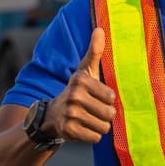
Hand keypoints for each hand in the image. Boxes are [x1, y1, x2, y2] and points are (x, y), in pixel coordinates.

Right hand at [42, 28, 115, 142]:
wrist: (53, 114)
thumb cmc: (77, 90)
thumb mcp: (85, 71)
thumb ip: (95, 51)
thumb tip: (99, 28)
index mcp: (80, 80)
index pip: (111, 96)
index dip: (108, 99)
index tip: (97, 97)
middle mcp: (73, 96)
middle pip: (109, 113)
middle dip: (105, 115)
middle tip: (93, 110)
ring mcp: (70, 114)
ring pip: (103, 127)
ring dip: (99, 126)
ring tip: (88, 119)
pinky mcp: (68, 131)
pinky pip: (95, 137)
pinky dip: (92, 135)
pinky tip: (83, 128)